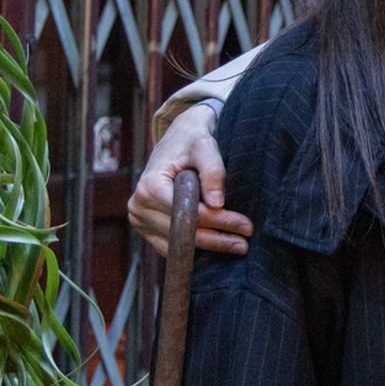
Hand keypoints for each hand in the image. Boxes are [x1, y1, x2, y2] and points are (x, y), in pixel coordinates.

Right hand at [127, 104, 252, 255]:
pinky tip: (218, 245)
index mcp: (150, 186)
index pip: (188, 212)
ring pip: (177, 242)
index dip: (219, 221)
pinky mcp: (145, 227)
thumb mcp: (205, 147)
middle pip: (182, 231)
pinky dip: (193, 247)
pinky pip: (169, 246)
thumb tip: (217, 204)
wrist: (180, 137)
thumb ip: (212, 172)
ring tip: (238, 246)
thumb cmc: (193, 139)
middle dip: (217, 238)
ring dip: (208, 246)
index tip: (246, 227)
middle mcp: (138, 205)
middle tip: (245, 244)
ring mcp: (139, 219)